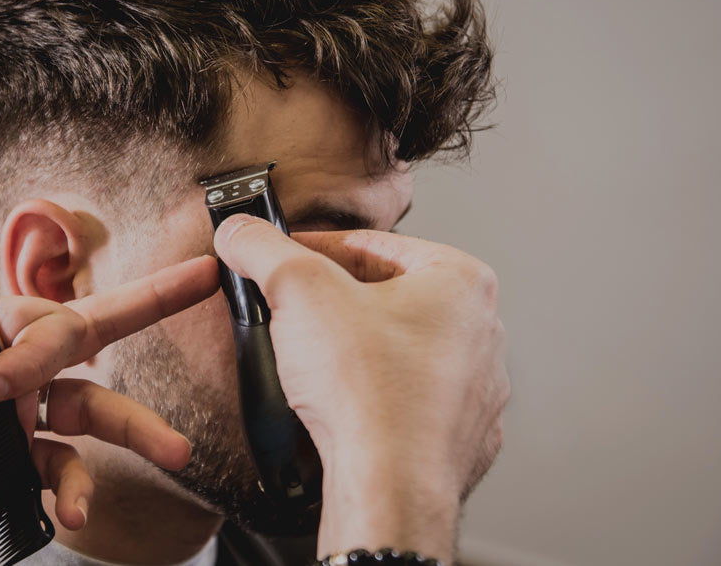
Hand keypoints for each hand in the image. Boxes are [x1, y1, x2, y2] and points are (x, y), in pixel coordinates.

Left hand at [0, 207, 218, 563]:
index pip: (41, 319)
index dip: (38, 348)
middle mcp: (1, 373)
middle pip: (86, 340)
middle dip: (147, 306)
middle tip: (200, 280)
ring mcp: (18, 422)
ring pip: (96, 409)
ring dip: (138, 431)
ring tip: (177, 450)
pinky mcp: (27, 468)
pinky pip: (76, 466)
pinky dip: (83, 488)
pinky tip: (76, 510)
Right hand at [213, 215, 507, 561]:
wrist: (388, 489)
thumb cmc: (367, 391)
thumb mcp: (298, 290)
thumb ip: (263, 248)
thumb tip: (240, 231)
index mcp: (461, 281)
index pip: (371, 246)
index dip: (311, 249)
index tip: (279, 260)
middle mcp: (480, 332)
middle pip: (386, 296)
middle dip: (333, 302)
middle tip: (290, 311)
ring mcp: (474, 389)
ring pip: (398, 350)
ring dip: (352, 350)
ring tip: (311, 363)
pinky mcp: (458, 437)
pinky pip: (407, 402)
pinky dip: (372, 398)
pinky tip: (341, 406)